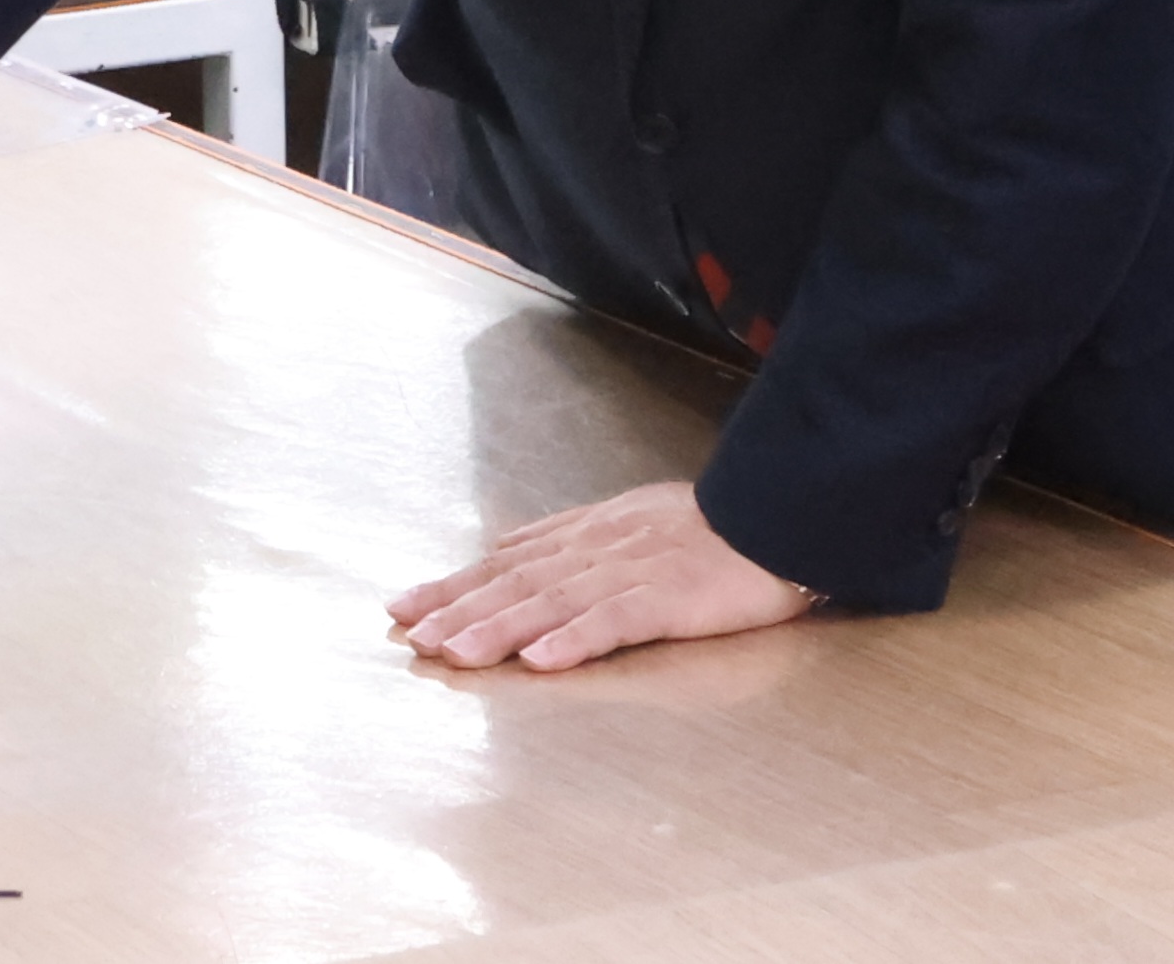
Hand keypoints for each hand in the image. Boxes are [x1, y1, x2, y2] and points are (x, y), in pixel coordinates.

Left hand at [386, 482, 817, 672]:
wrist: (772, 515)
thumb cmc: (701, 527)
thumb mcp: (619, 521)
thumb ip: (562, 538)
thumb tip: (503, 546)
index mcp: (582, 535)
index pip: (503, 562)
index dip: (451, 585)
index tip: (401, 606)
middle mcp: (594, 550)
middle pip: (515, 582)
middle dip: (457, 609)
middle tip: (408, 633)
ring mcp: (630, 572)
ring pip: (551, 602)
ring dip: (498, 628)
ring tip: (454, 651)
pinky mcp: (669, 597)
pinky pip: (615, 620)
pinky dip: (575, 639)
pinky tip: (540, 659)